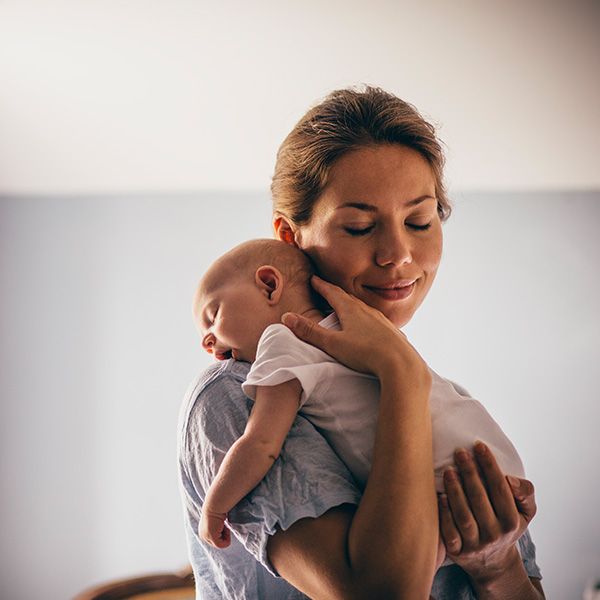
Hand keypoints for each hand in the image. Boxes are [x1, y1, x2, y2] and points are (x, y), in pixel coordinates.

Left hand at [199, 508, 230, 548]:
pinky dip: (227, 536)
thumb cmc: (217, 509)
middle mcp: (203, 536)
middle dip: (223, 534)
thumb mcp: (215, 521)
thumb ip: (216, 527)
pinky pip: (223, 544)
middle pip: (218, 543)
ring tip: (223, 524)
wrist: (214, 504)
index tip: (222, 523)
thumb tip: (222, 529)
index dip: (222, 532)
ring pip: (221, 544)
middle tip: (223, 524)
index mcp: (202, 532)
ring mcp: (206, 537)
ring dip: (225, 534)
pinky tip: (224, 526)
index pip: (215, 539)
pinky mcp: (212, 537)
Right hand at [282, 275, 429, 381]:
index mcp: (351, 310)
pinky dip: (366, 319)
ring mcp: (381, 321)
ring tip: (345, 308)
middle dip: (335, 293)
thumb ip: (310, 331)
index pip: (332, 292)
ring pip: (363, 309)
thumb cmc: (365, 353)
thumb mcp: (332, 343)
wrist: (401, 364)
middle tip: (326, 290)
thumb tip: (287, 317)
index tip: (314, 279)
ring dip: (352, 306)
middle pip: (348, 298)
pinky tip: (368, 327)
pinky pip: (375, 321)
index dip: (321, 286)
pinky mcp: (391, 332)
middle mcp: (367, 311)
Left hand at [438, 441, 536, 580]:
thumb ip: (525, 493)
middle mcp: (494, 534)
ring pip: (464, 516)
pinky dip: (445, 514)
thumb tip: (511, 480)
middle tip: (460, 452)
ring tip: (448, 470)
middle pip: (480, 500)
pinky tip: (440, 496)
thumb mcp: (525, 512)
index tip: (479, 446)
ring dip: (455, 491)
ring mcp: (475, 545)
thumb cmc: (506, 525)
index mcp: (512, 522)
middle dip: (469, 473)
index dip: (490, 466)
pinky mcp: (457, 551)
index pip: (500, 489)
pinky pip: (449, 532)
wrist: (492, 562)